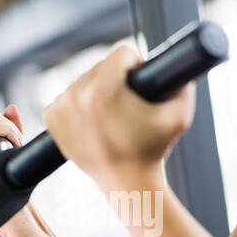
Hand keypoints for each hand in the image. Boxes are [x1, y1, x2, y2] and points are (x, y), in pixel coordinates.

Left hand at [40, 43, 193, 188]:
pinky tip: (92, 120)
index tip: (138, 83)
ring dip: (95, 91)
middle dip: (114, 79)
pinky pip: (65, 98)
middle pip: (100, 65)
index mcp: (105, 90)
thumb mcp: (179, 116)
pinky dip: (77, 105)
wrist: (127, 182)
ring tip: (110, 114)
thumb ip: (184, 85)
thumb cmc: (153, 150)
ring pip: (83, 81)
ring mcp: (62, 107)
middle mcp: (78, 95)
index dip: (136, 65)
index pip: (121, 53)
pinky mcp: (52, 120)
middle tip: (126, 104)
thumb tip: (180, 65)